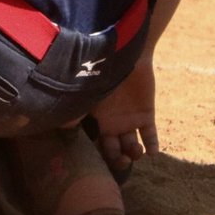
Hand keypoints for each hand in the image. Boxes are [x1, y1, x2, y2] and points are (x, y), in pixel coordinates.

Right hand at [87, 58, 158, 178]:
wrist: (127, 54)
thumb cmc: (102, 70)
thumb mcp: (87, 91)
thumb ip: (77, 108)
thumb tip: (62, 125)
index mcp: (94, 119)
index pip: (95, 143)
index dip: (97, 155)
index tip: (100, 160)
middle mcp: (110, 123)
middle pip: (113, 150)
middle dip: (117, 160)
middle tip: (123, 161)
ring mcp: (128, 120)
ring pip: (131, 146)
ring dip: (134, 153)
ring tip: (137, 151)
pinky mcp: (146, 115)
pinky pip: (150, 135)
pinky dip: (152, 145)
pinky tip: (152, 151)